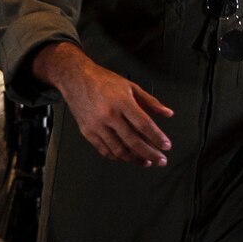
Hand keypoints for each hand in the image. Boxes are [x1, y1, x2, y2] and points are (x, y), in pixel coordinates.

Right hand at [36, 43, 174, 165]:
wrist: (75, 79)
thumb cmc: (102, 81)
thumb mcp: (130, 86)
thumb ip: (150, 101)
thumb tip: (167, 113)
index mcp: (122, 102)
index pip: (144, 125)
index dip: (157, 138)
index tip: (166, 146)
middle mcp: (109, 115)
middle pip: (133, 141)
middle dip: (150, 154)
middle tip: (160, 160)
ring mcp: (97, 125)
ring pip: (119, 150)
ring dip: (135, 159)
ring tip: (146, 162)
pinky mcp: (87, 132)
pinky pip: (104, 150)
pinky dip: (117, 157)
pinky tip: (126, 157)